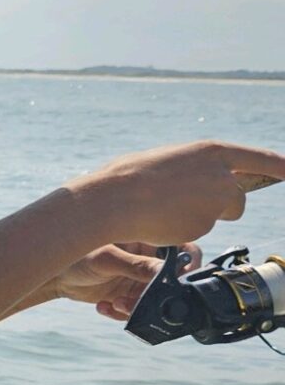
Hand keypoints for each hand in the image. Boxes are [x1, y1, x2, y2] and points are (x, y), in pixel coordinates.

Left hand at [44, 241, 194, 321]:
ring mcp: (140, 279)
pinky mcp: (129, 296)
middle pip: (172, 280)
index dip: (189, 267)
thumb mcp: (107, 258)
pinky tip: (104, 306)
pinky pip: (138, 310)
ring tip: (115, 305)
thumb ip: (136, 266)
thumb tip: (164, 274)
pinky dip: (124, 313)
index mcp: (148, 239)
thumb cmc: (76, 254)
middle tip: (136, 299)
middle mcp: (148, 259)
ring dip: (138, 307)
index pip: (183, 251)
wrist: (53, 275)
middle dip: (157, 294)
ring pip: (155, 300)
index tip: (180, 282)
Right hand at [72, 143, 284, 247]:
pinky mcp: (204, 227)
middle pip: (236, 199)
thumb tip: (193, 185)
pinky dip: (181, 229)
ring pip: (213, 218)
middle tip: (185, 203)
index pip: (259, 159)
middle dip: (220, 206)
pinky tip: (160, 221)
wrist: (116, 198)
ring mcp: (215, 203)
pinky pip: (195, 232)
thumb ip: (191, 169)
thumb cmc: (132, 175)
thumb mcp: (168, 159)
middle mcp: (222, 177)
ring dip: (196, 218)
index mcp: (212, 152)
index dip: (280, 166)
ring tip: (164, 209)